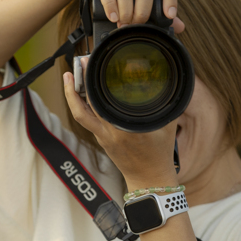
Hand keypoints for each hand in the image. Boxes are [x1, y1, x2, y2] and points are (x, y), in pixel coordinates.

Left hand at [62, 59, 178, 189]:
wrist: (149, 179)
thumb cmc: (161, 152)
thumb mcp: (167, 123)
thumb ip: (165, 100)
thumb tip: (168, 76)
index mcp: (127, 127)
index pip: (106, 99)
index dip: (98, 80)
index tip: (96, 62)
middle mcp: (110, 132)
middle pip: (87, 104)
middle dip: (80, 82)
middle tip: (81, 62)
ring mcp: (102, 136)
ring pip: (80, 113)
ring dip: (72, 94)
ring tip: (71, 74)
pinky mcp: (99, 139)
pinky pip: (84, 119)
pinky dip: (79, 104)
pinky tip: (78, 91)